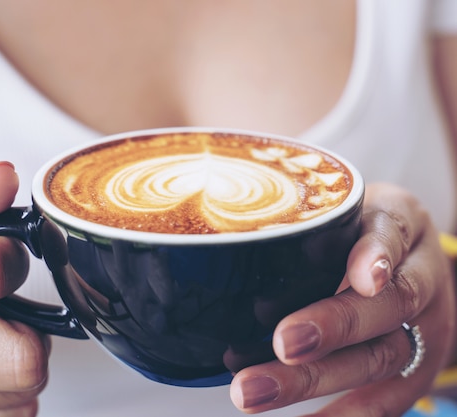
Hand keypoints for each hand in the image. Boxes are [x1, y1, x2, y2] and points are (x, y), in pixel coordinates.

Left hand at [229, 183, 456, 415]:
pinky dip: (341, 416)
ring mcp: (423, 328)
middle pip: (390, 305)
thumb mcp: (345, 207)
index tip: (361, 275)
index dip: (375, 255)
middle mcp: (421, 277)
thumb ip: (310, 222)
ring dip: (313, 380)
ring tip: (252, 392)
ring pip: (379, 357)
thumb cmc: (357, 231)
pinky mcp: (416, 369)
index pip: (392, 233)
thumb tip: (240, 243)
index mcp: (400, 222)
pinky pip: (385, 401)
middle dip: (334, 326)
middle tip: (281, 342)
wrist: (411, 262)